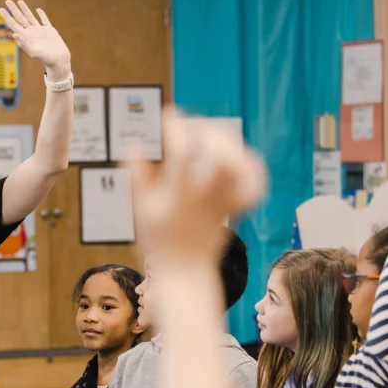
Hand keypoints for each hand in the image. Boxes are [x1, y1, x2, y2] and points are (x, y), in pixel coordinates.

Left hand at [0, 0, 70, 78]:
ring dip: (25, 9)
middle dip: (14, 9)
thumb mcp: (34, 52)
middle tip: (7, 1)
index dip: (7, 17)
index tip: (1, 9)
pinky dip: (41, 14)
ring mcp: (40, 31)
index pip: (13, 24)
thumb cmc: (46, 59)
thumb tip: (13, 34)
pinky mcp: (49, 30)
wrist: (59, 60)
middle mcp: (31, 32)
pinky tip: (38, 10)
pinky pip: (44, 20)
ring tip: (19, 1)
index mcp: (26, 37)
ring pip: (30, 17)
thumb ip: (23, 44)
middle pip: (20, 18)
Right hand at [129, 108, 265, 264]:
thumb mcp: (141, 208)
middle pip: (219, 155)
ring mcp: (225, 202)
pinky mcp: (237, 208)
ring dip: (229, 144)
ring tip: (212, 137)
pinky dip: (249, 165)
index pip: (183, 153)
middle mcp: (206, 197)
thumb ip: (138, 176)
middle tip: (192, 125)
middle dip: (207, 131)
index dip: (177, 129)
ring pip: (240, 166)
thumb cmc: (159, 240)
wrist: (185, 271)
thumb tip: (133, 145)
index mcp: (180, 196)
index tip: (170, 116)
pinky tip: (238, 155)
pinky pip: (254, 183)